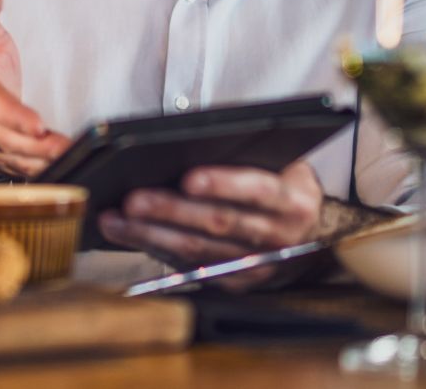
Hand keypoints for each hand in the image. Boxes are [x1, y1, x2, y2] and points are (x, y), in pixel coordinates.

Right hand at [0, 0, 69, 178]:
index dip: (12, 116)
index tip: (37, 124)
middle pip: (3, 138)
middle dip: (32, 145)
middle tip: (62, 146)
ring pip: (12, 158)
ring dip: (40, 161)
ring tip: (67, 156)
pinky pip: (19, 170)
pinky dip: (40, 171)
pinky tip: (62, 167)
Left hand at [99, 161, 324, 290]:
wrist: (309, 236)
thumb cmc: (280, 186)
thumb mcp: (278, 164)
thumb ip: (244, 154)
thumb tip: (183, 141)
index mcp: (294, 200)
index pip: (258, 190)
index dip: (223, 184)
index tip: (188, 178)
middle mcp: (280, 238)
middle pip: (219, 224)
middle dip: (172, 211)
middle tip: (133, 199)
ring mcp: (257, 266)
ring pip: (198, 251)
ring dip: (151, 235)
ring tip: (116, 218)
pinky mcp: (235, 283)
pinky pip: (189, 267)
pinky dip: (153, 249)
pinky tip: (126, 234)